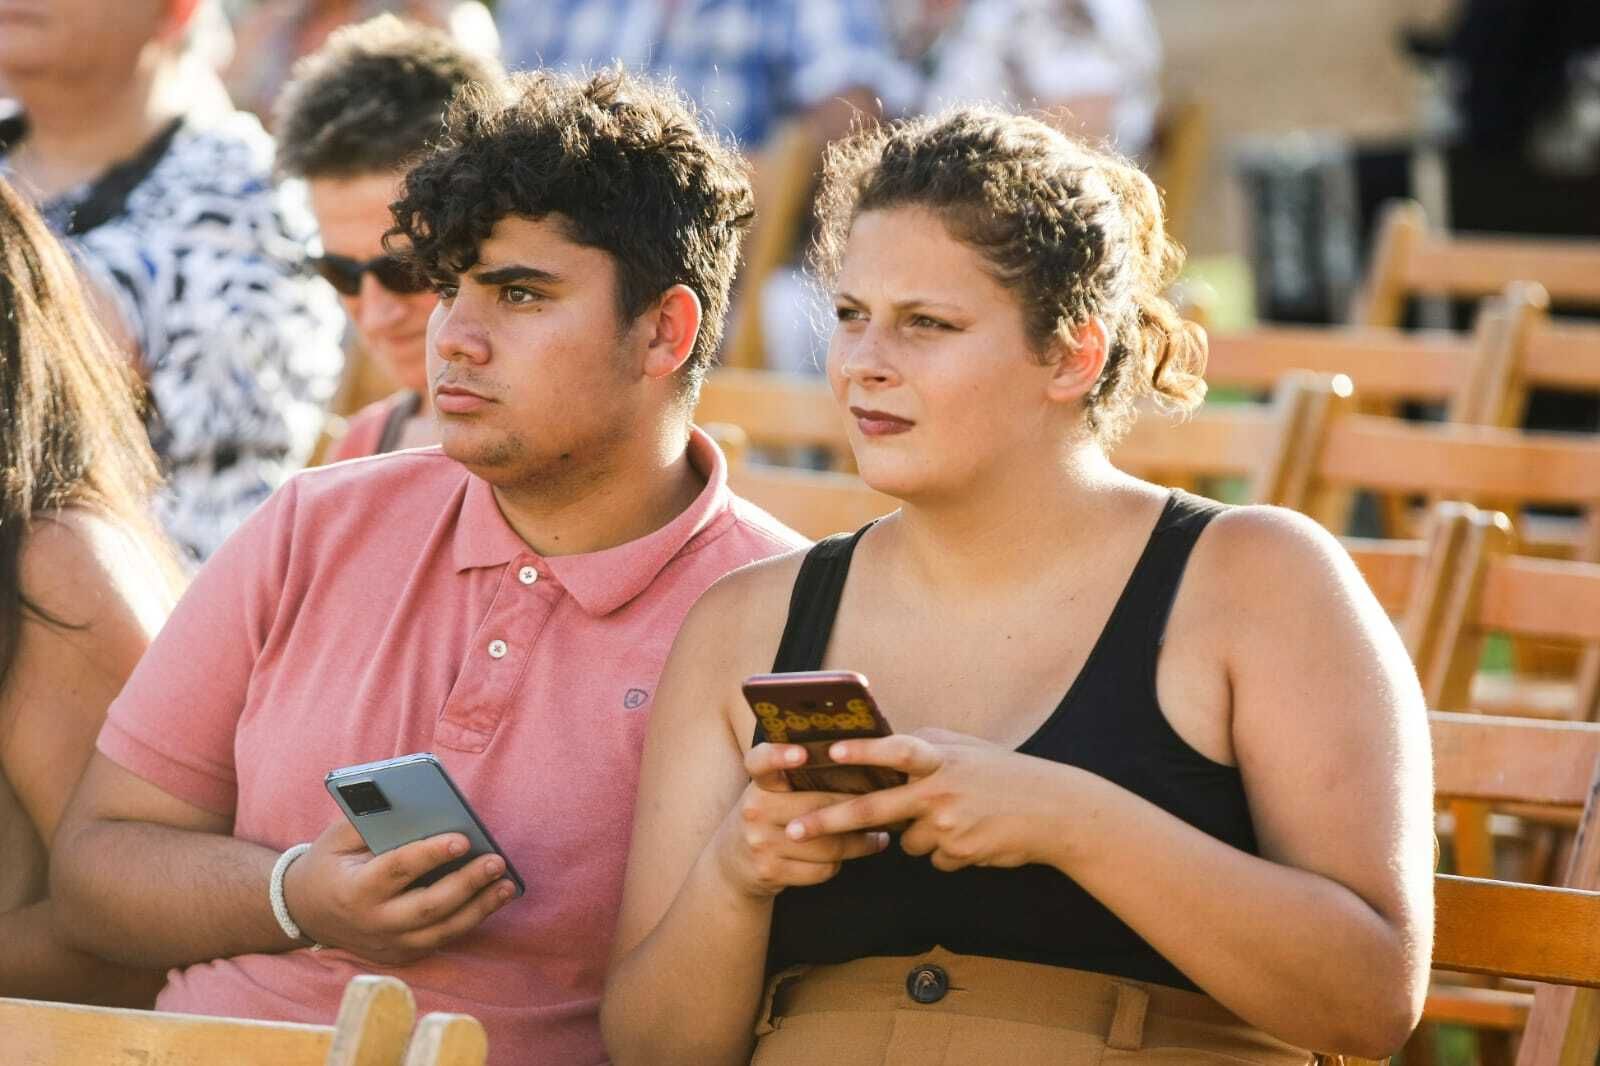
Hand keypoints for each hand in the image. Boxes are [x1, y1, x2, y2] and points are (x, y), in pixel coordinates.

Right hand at [280, 817, 516, 964]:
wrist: (306, 910)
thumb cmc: (331, 862)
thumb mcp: (339, 836)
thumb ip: (373, 820)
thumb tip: (419, 804)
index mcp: (355, 889)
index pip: (398, 870)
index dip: (431, 854)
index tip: (463, 838)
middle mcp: (372, 922)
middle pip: (427, 907)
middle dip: (467, 884)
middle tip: (497, 861)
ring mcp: (388, 944)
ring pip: (441, 931)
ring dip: (479, 908)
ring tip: (507, 885)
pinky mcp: (401, 955)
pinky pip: (440, 940)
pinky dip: (469, 920)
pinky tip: (492, 900)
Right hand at [711, 742, 888, 898]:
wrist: (733, 864)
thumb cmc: (769, 817)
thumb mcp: (772, 793)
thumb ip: (799, 780)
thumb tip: (862, 770)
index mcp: (759, 783)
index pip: (761, 761)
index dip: (779, 755)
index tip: (802, 753)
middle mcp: (754, 809)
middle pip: (817, 806)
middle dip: (856, 810)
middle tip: (885, 808)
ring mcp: (759, 842)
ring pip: (826, 843)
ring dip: (859, 844)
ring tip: (877, 838)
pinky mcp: (769, 871)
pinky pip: (821, 869)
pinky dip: (838, 865)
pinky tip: (845, 859)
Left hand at [782, 729, 1073, 871]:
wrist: (1053, 812)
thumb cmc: (1005, 774)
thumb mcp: (966, 748)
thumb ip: (926, 747)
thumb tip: (888, 744)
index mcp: (940, 758)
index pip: (896, 750)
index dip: (863, 751)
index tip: (830, 753)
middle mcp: (939, 790)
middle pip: (874, 810)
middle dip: (829, 821)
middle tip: (795, 830)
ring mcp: (948, 825)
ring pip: (905, 840)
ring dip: (920, 834)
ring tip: (958, 818)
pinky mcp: (958, 852)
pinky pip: (932, 858)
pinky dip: (946, 851)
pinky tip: (972, 836)